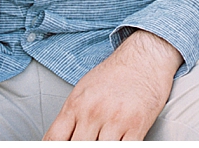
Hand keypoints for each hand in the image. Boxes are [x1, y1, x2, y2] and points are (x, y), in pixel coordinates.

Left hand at [43, 30, 183, 139]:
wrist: (144, 59)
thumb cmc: (113, 76)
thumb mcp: (83, 91)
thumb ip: (70, 118)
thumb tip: (59, 141)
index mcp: (76, 104)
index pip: (54, 139)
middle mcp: (93, 112)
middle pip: (77, 147)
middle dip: (81, 147)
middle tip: (86, 141)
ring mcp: (115, 120)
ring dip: (101, 147)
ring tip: (101, 141)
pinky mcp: (137, 126)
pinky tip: (118, 143)